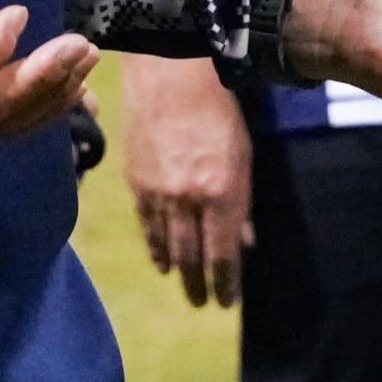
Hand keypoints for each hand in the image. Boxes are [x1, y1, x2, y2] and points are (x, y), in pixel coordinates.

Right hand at [118, 54, 251, 306]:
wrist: (170, 78)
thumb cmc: (218, 115)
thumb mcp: (243, 158)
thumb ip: (242, 204)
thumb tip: (245, 242)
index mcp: (221, 193)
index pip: (223, 255)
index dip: (226, 284)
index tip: (227, 302)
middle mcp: (188, 200)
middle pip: (193, 258)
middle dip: (199, 285)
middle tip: (203, 303)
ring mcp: (159, 193)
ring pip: (168, 247)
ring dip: (178, 272)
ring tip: (185, 289)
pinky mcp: (136, 183)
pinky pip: (146, 227)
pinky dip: (155, 248)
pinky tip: (161, 262)